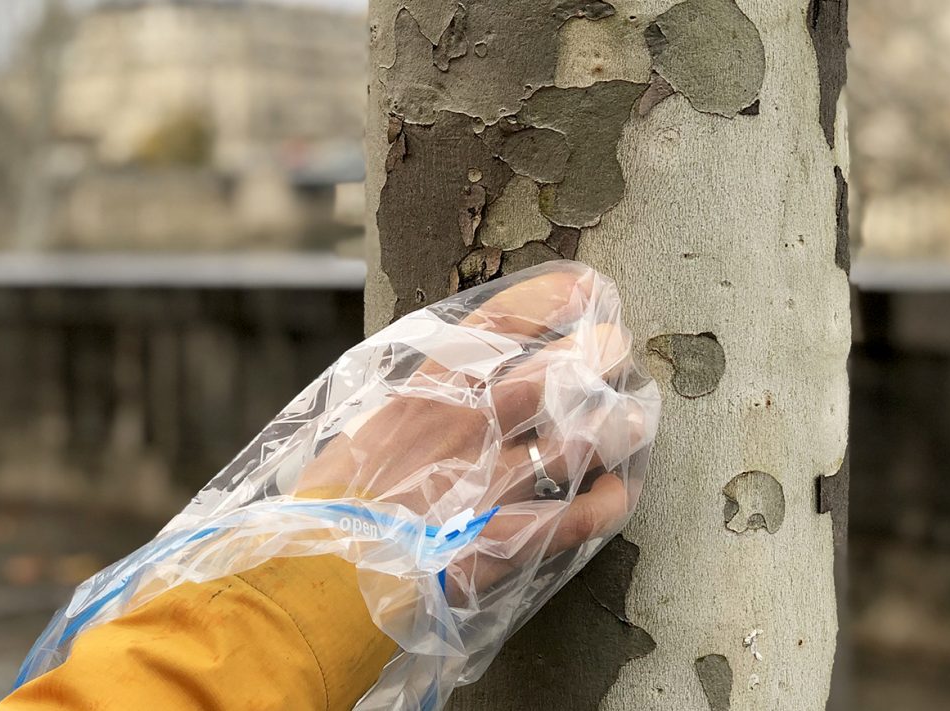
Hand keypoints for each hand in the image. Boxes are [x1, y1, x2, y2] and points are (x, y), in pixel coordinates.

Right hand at [295, 263, 656, 593]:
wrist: (317, 581)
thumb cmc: (332, 510)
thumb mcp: (364, 435)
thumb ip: (416, 408)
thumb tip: (456, 389)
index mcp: (424, 396)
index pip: (498, 328)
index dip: (551, 301)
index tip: (586, 288)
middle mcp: (464, 431)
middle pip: (553, 377)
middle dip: (597, 356)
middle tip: (617, 349)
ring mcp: (487, 486)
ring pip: (576, 442)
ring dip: (614, 428)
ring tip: (633, 419)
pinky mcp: (503, 542)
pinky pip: (574, 520)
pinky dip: (604, 506)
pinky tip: (616, 495)